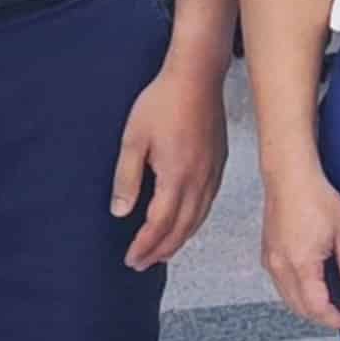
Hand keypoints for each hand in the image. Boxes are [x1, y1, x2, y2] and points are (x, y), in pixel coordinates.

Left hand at [109, 62, 230, 271]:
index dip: (144, 245)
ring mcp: (212, 173)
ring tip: (162, 252)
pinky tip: (186, 223)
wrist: (197, 77)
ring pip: (198, 219)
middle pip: (181, 228)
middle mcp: (199, 181)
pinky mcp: (218, 164)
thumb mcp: (133, 139)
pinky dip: (194, 222)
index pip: (159, 224)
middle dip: (161, 250)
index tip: (131, 258)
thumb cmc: (162, 102)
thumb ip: (127, 178)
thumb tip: (121, 212)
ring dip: (179, 240)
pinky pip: (208, 204)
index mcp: (176, 176)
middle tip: (142, 264)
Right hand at [259, 167, 339, 329]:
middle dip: (325, 316)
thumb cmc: (317, 197)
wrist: (290, 176)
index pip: (318, 307)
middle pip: (301, 309)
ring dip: (312, 305)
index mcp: (301, 265)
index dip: (336, 319)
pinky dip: (300, 293)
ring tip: (338, 299)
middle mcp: (280, 267)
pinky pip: (283, 285)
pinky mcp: (268, 254)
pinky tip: (318, 284)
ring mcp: (270, 261)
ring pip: (290, 299)